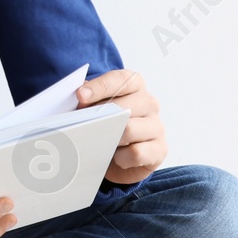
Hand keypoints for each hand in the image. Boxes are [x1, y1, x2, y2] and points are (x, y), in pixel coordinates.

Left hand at [77, 69, 166, 185]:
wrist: (118, 157)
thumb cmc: (105, 126)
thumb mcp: (94, 108)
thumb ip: (87, 99)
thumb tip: (77, 100)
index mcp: (135, 85)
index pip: (120, 80)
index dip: (99, 87)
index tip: (80, 96)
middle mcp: (149, 103)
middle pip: (124, 107)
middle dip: (100, 116)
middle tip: (82, 125)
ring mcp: (156, 126)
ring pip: (129, 130)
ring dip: (110, 138)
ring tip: (100, 143)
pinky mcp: (159, 149)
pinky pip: (136, 153)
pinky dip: (121, 157)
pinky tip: (115, 157)